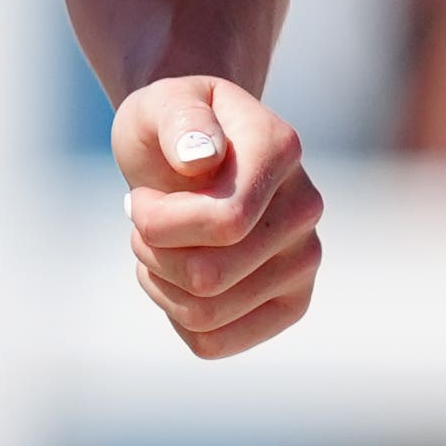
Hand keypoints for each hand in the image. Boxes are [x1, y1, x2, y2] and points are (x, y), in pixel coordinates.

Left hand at [112, 76, 320, 357]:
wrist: (193, 151)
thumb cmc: (172, 126)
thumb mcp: (162, 103)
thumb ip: (179, 118)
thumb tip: (202, 157)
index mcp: (281, 149)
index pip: (224, 223)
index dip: (158, 221)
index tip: (139, 196)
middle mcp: (306, 208)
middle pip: (207, 276)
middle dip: (151, 251)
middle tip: (143, 219)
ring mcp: (305, 261)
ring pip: (205, 312)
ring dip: (160, 280)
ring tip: (158, 243)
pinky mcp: (291, 305)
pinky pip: (213, 341)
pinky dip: (175, 313)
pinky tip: (176, 276)